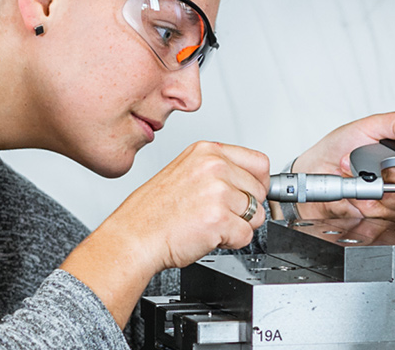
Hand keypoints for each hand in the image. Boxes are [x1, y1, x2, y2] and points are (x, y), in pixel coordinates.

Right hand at [62, 141, 269, 324]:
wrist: (134, 237)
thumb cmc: (153, 211)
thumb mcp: (185, 172)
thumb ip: (218, 171)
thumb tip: (249, 181)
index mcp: (207, 152)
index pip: (258, 162)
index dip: (257, 183)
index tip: (251, 193)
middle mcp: (215, 167)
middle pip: (260, 191)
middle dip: (246, 208)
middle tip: (220, 215)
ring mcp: (219, 192)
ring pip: (256, 215)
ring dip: (238, 226)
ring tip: (210, 225)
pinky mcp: (220, 219)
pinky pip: (246, 236)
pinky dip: (231, 242)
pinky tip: (208, 236)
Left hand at [288, 111, 394, 221]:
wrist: (317, 175)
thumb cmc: (339, 148)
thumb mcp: (368, 125)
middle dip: (392, 171)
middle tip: (371, 163)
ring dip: (377, 189)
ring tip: (360, 177)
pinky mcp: (390, 214)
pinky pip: (388, 212)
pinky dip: (369, 203)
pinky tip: (359, 194)